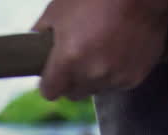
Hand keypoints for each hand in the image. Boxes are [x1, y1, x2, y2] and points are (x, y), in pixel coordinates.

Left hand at [33, 0, 167, 99]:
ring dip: (95, 78)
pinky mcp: (134, 77)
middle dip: (72, 80)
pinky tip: (119, 52)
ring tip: (101, 51)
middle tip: (78, 58)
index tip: (52, 76)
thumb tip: (33, 45)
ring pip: (96, 90)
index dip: (49, 83)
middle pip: (73, 93)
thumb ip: (41, 32)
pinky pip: (118, 85)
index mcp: (68, 58)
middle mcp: (91, 73)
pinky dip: (116, 74)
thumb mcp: (59, 9)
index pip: (49, 92)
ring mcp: (115, 77)